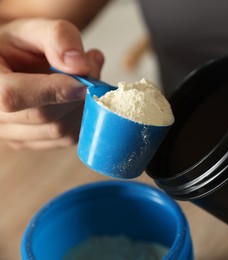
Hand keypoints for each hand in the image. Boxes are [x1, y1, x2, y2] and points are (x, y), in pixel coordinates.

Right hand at [0, 18, 103, 148]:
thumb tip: (80, 66)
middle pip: (45, 116)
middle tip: (91, 67)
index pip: (12, 95)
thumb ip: (57, 37)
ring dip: (84, 105)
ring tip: (85, 77)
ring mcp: (11, 135)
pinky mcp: (32, 143)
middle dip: (77, 93)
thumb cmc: (19, 46)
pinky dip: (83, 117)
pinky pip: (68, 139)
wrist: (11, 64)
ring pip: (61, 132)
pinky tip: (80, 96)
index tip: (84, 82)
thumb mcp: (34, 29)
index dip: (53, 91)